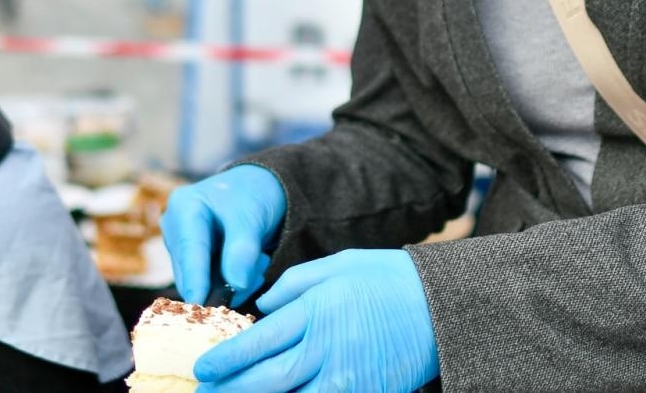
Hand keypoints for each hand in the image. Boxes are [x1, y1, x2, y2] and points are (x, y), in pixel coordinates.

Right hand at [161, 164, 286, 306]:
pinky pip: (209, 285)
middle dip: (225, 281)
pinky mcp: (192, 263)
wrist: (257, 190)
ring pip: (201, 283)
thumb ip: (243, 249)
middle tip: (260, 269)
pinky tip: (251, 267)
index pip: (190, 249)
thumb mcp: (252, 216)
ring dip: (233, 283)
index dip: (195, 278)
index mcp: (184, 208)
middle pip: (190, 271)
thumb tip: (236, 284)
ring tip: (259, 260)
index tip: (199, 303)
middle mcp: (174, 229)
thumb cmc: (252, 195)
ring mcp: (181, 248)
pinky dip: (233, 283)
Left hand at [194, 249, 439, 392]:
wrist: (442, 306)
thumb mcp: (336, 266)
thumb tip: (261, 308)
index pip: (259, 342)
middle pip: (267, 380)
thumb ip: (292, 286)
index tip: (202, 369)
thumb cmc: (387, 279)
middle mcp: (326, 350)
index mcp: (315, 312)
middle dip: (231, 391)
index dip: (227, 360)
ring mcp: (347, 380)